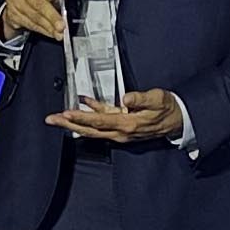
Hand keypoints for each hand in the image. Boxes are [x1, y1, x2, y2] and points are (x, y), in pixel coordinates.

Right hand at [0, 0, 62, 42]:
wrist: (20, 1)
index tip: (58, 0)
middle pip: (38, 3)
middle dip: (51, 16)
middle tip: (62, 26)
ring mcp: (15, 1)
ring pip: (34, 16)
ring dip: (48, 26)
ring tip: (59, 33)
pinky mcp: (12, 14)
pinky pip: (29, 24)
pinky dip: (42, 30)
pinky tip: (50, 33)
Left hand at [46, 89, 185, 143]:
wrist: (178, 121)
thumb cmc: (168, 109)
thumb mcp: (157, 99)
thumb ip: (141, 98)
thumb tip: (125, 98)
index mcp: (127, 125)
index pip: (99, 121)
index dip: (81, 118)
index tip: (66, 114)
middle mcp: (121, 131)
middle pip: (89, 129)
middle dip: (68, 124)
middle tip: (51, 119)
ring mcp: (120, 131)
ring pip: (92, 128)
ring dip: (75, 122)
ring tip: (59, 116)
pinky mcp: (122, 126)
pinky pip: (102, 121)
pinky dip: (91, 112)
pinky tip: (83, 102)